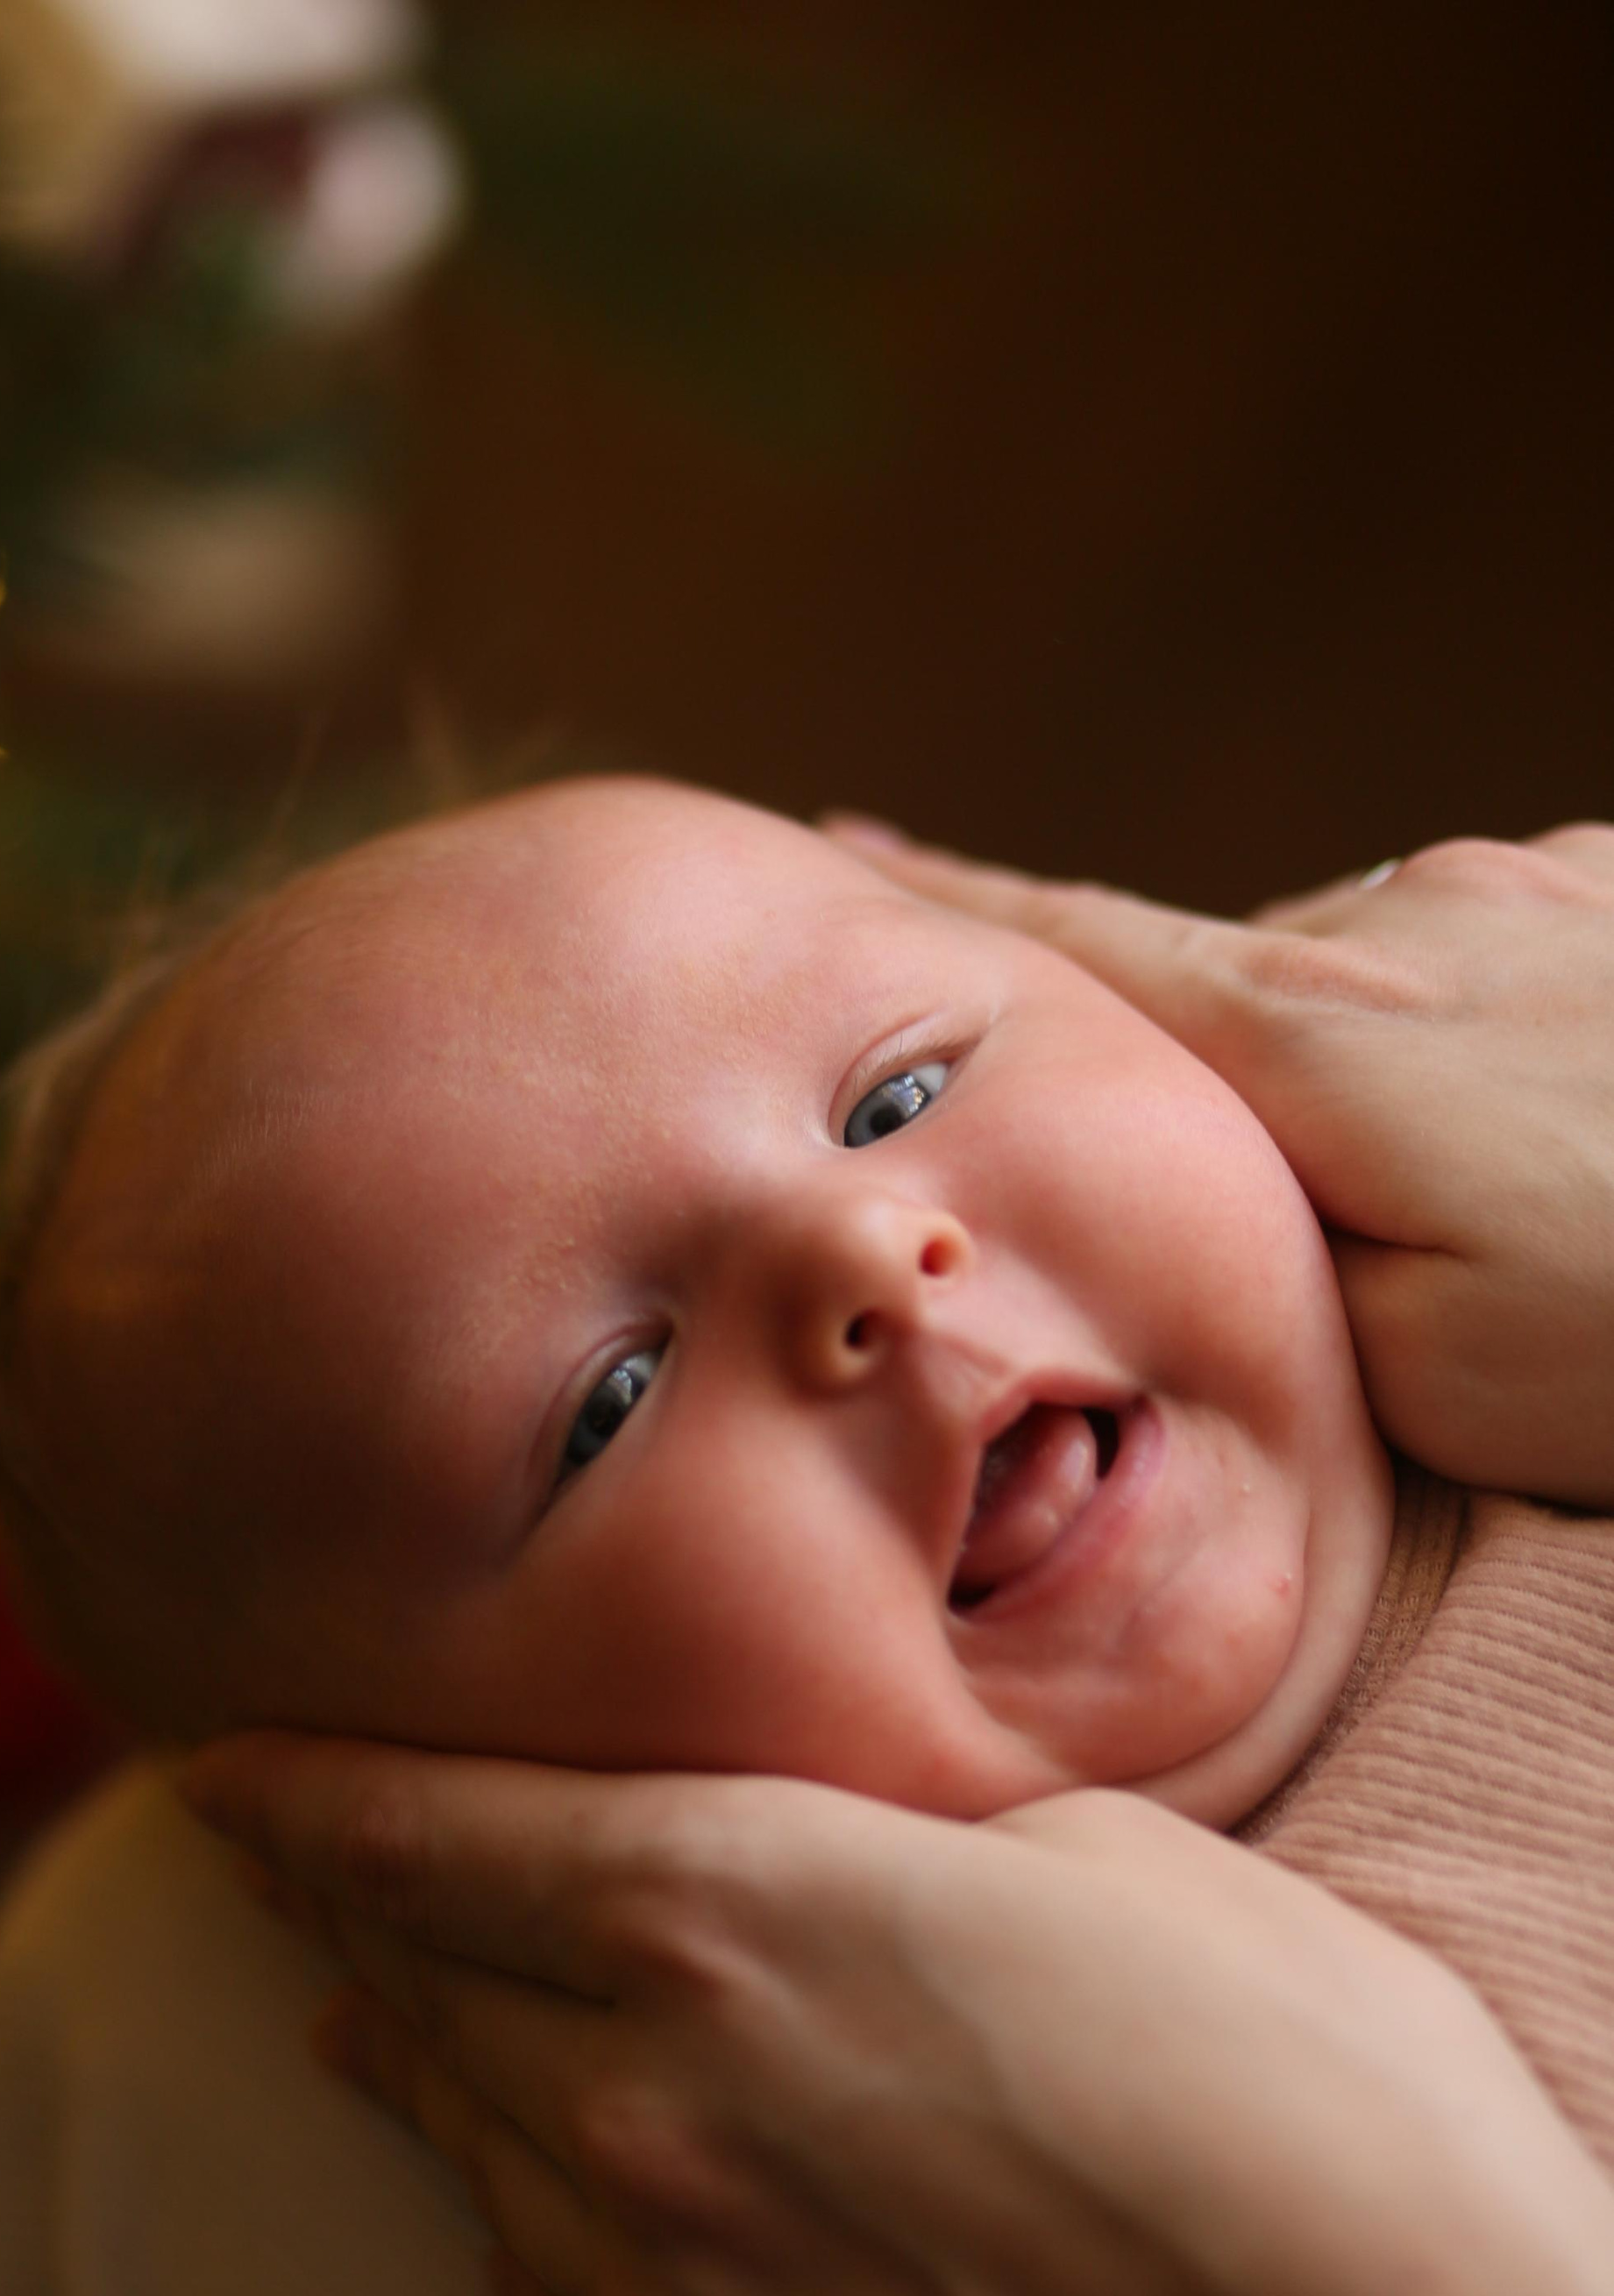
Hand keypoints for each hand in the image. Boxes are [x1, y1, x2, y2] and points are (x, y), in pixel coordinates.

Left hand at [184, 1731, 1613, 2295]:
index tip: (213, 1780)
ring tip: (373, 2035)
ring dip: (424, 2086)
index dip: (300, 1802)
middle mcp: (645, 2109)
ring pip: (472, 2169)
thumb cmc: (1307, 2089)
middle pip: (420, 1997)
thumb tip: (726, 1876)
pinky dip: (535, 2252)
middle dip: (358, 1929)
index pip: (424, 1838)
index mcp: (730, 1911)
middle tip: (309, 1892)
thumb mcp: (1096, 1863)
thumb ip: (861, 1853)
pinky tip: (543, 2226)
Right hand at [818, 814, 1613, 1503]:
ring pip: (1375, 967)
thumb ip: (1264, 1263)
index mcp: (1316, 1038)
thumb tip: (1189, 1186)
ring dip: (1370, 1064)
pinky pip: (1495, 947)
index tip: (833, 842)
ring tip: (1463, 1199)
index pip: (1074, 948)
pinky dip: (1483, 1029)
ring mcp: (1539, 879)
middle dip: (1211, 1082)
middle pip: (1233, 984)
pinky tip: (1567, 1120)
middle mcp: (1411, 914)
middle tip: (1246, 1213)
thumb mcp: (1426, 1375)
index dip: (943, 902)